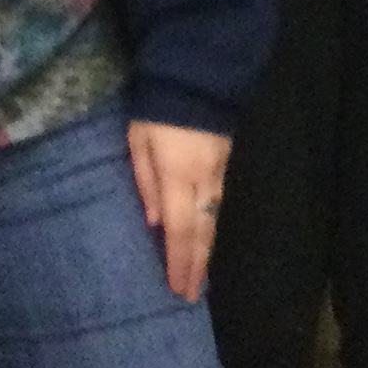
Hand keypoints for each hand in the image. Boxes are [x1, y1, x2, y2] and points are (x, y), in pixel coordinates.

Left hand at [127, 119, 231, 301]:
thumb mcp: (139, 139)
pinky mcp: (228, 159)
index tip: (178, 288)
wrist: (198, 73)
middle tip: (192, 294)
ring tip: (201, 274)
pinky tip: (209, 236)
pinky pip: (221, 201)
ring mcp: (220, 169)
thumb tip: (154, 222)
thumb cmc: (158, 107)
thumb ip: (145, 181)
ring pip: (215, 218)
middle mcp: (204, 179)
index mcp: (178, 175)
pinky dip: (214, 224)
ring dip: (207, 249)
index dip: (179, 261)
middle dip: (197, 264)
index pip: (179, 229)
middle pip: (202, 230)